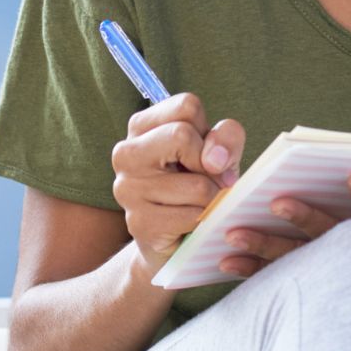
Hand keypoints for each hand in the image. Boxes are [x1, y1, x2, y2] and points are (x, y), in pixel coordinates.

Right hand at [110, 92, 245, 275]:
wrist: (176, 242)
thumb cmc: (198, 186)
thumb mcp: (219, 153)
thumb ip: (226, 138)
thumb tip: (215, 160)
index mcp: (141, 127)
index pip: (187, 107)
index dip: (209, 132)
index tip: (206, 155)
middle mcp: (125, 153)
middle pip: (183, 135)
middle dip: (211, 164)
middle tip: (210, 181)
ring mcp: (128, 189)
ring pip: (196, 184)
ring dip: (212, 199)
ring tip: (200, 205)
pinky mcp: (139, 223)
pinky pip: (192, 216)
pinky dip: (205, 221)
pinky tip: (193, 224)